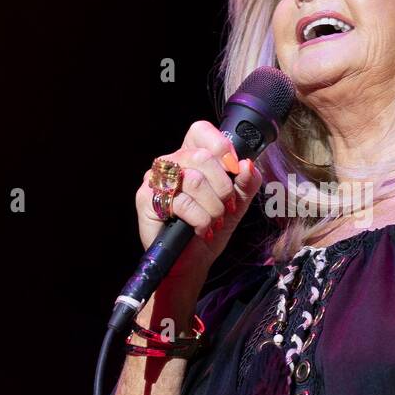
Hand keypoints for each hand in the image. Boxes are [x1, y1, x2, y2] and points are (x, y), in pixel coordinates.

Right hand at [135, 120, 263, 276]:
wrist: (191, 262)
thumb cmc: (211, 229)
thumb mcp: (238, 203)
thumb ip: (247, 182)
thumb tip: (249, 164)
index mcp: (191, 155)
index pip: (201, 131)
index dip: (222, 147)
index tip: (234, 169)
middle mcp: (171, 162)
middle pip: (203, 157)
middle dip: (223, 187)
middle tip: (226, 206)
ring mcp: (156, 179)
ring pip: (194, 180)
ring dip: (212, 206)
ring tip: (214, 220)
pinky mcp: (146, 198)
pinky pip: (181, 202)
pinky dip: (199, 219)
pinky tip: (201, 228)